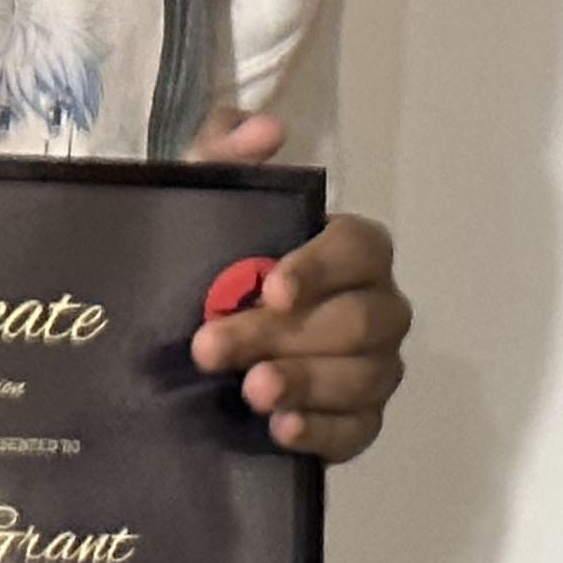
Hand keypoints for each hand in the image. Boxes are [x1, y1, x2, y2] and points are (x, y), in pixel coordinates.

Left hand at [185, 109, 411, 458]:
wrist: (185, 335)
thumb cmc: (209, 255)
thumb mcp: (201, 196)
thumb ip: (224, 153)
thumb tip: (266, 130)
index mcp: (350, 249)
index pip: (361, 249)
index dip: (322, 268)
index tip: (270, 288)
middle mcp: (377, 306)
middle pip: (357, 321)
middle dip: (285, 335)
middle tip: (212, 346)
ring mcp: (373, 367)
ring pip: (364, 377)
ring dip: (307, 384)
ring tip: (251, 392)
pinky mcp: (356, 420)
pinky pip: (360, 431)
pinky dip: (325, 433)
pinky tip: (282, 429)